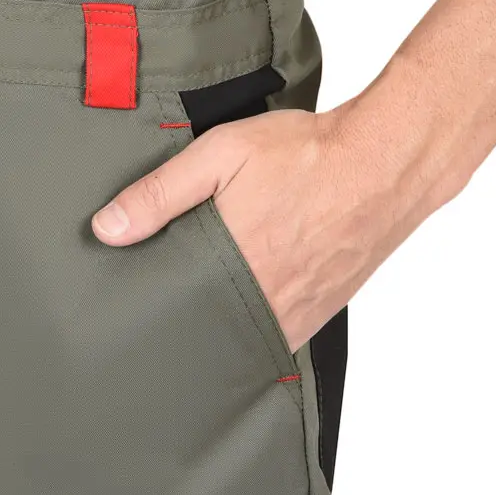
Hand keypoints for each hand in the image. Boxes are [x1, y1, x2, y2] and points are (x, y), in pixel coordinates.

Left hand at [92, 97, 445, 350]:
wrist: (388, 161)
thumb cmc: (307, 154)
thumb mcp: (222, 155)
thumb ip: (161, 193)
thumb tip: (106, 229)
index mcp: (236, 267)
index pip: (177, 317)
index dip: (151, 321)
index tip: (125, 322)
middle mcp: (269, 301)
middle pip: (210, 336)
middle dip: (182, 332)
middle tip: (152, 328)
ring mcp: (301, 312)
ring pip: (245, 340)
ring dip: (220, 334)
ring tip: (192, 323)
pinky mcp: (324, 309)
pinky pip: (280, 334)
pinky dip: (256, 329)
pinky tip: (240, 314)